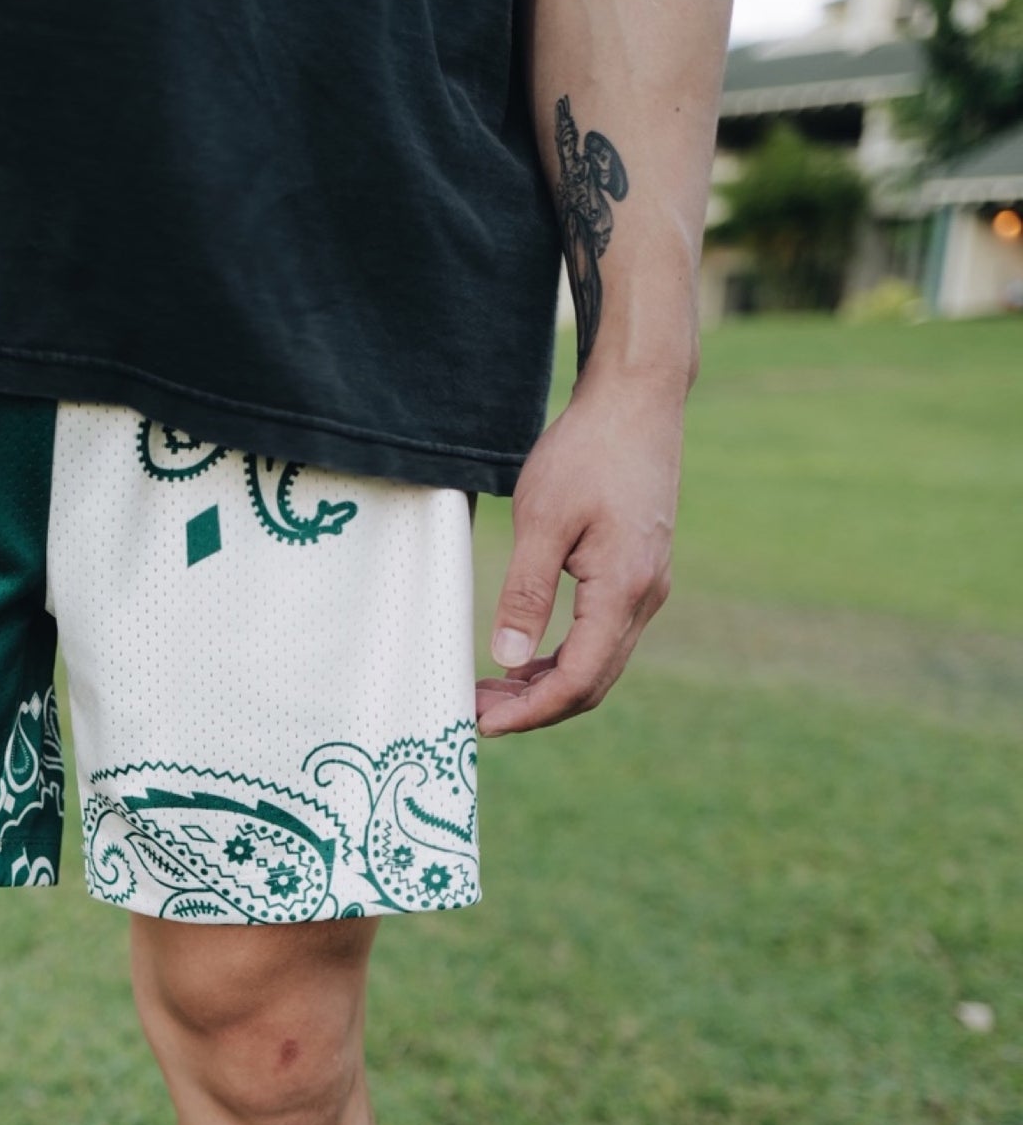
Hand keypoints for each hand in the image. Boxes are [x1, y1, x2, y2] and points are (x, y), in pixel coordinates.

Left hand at [475, 371, 685, 737]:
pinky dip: (562, 657)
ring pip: (598, 664)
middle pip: (591, 683)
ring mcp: (647, 587)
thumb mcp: (542, 518)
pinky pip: (602, 637)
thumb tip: (507, 657)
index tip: (483, 723)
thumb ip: (526, 591)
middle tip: (477, 712)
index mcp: (624, 589)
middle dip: (533, 708)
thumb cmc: (589, 450)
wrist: (639, 400)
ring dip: (546, 685)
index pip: (578, 680)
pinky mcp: (638, 575)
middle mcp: (645, 597)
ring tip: (492, 691)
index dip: (530, 712)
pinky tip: (524, 659)